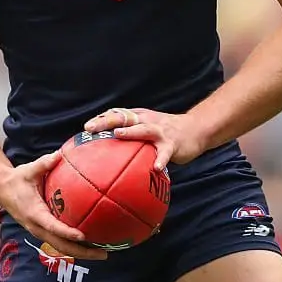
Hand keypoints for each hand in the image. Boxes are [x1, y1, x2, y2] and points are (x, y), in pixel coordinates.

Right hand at [0, 152, 107, 260]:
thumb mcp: (29, 169)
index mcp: (34, 214)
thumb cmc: (17, 179)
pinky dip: (74, 247)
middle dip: (82, 252)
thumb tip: (60, 154)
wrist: (2, 189)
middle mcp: (37, 227)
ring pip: (61, 248)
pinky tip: (90, 245)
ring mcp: (40, 232)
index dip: (67, 233)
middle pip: (61, 246)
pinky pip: (59, 243)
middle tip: (103, 254)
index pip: (52, 227)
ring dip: (80, 253)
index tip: (83, 236)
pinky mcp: (42, 232)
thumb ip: (45, 163)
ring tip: (102, 254)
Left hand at [84, 108, 205, 168]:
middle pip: (123, 118)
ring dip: (130, 131)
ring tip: (118, 135)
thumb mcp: (146, 129)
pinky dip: (160, 159)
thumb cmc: (165, 133)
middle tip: (90, 128)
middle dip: (106, 121)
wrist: (196, 129)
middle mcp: (146, 120)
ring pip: (143, 129)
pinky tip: (155, 168)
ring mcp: (160, 131)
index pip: (116, 114)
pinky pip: (165, 152)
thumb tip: (107, 155)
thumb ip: (130, 138)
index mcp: (138, 117)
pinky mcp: (172, 144)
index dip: (101, 119)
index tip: (86, 127)